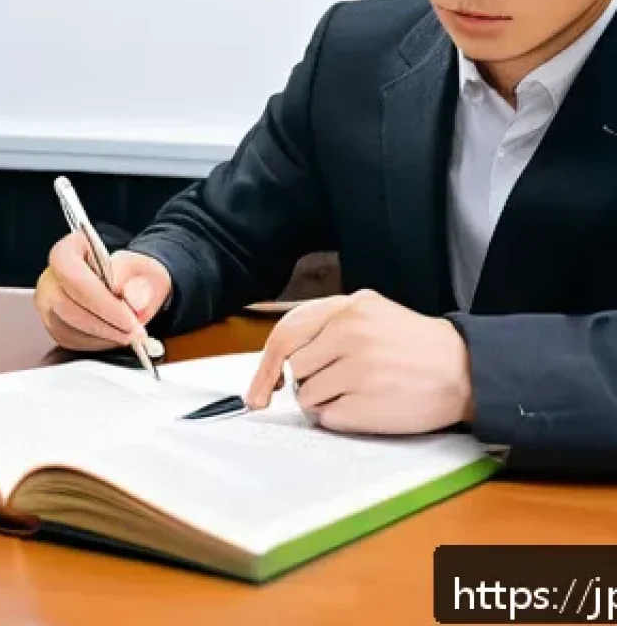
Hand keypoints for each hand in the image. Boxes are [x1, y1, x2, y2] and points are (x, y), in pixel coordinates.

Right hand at [35, 233, 172, 351]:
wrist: (127, 285)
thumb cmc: (130, 274)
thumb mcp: (145, 271)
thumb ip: (141, 284)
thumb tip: (133, 299)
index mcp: (69, 250)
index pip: (74, 277)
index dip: (101, 302)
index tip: (129, 319)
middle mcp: (51, 275)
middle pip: (67, 306)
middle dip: (104, 324)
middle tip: (134, 332)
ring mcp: (48, 301)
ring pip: (66, 327)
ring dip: (102, 336)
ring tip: (129, 334)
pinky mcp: (53, 324)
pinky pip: (68, 340)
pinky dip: (95, 343)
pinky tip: (114, 335)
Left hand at [244, 289, 473, 434]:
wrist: (465, 370)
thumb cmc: (415, 345)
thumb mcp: (372, 314)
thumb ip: (330, 325)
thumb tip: (285, 358)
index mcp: (348, 308)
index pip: (287, 334)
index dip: (267, 365)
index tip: (261, 387)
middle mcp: (349, 333)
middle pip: (295, 367)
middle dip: (304, 382)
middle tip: (329, 386)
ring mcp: (357, 368)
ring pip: (307, 394)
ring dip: (322, 401)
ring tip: (356, 394)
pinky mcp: (365, 403)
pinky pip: (327, 417)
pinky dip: (339, 418)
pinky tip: (366, 407)